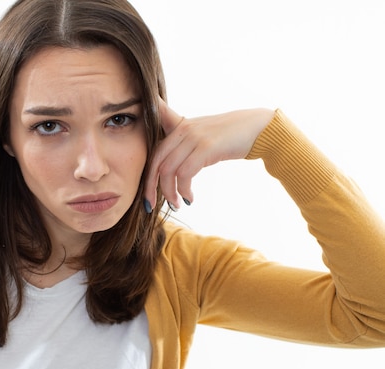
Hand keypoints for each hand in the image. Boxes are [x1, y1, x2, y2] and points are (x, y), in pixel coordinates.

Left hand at [144, 99, 273, 209]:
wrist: (259, 128)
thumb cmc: (230, 136)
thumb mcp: (202, 136)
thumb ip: (184, 145)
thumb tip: (169, 170)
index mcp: (178, 126)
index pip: (154, 150)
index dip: (145, 172)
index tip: (145, 194)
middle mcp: (183, 129)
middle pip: (156, 162)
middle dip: (150, 187)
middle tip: (151, 206)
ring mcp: (194, 137)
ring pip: (168, 170)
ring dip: (169, 193)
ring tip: (176, 205)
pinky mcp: (206, 147)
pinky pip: (185, 173)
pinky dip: (183, 190)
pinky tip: (189, 199)